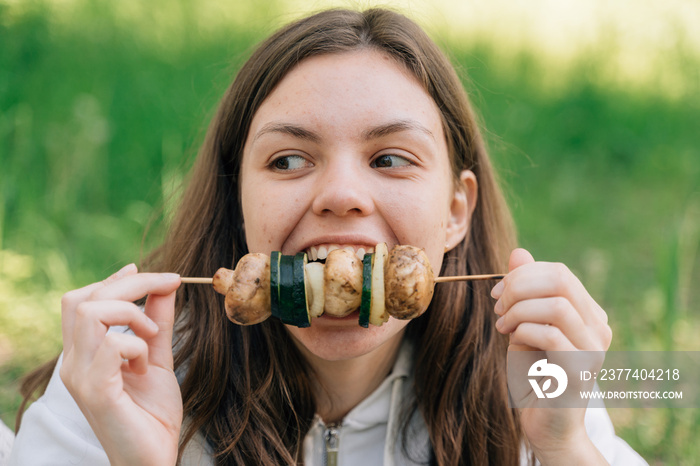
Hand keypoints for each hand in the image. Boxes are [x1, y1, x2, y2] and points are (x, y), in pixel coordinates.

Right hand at [59, 264, 182, 465]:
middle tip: (167, 286)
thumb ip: (159, 324)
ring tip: (152, 337)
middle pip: (85, 297)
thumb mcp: (159, 359)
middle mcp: (73, 362)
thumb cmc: (153, 414)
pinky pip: (111, 344)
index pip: (80, 300)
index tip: (149, 273)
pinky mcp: (95, 391)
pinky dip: (136, 344)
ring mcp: (80, 377)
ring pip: (92, 312)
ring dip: (132, 313)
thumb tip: (166, 286)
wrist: (154, 458)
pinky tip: (146, 366)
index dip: (113, 279)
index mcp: (84, 353)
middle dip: (131, 283)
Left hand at [491, 249, 611, 464]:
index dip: (522, 275)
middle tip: (497, 306)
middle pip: (560, 280)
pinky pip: (549, 336)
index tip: (497, 292)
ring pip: (556, 305)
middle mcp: (598, 329)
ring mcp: (593, 351)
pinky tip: (511, 340)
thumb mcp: (525, 325)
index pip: (559, 273)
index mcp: (589, 314)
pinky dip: (522, 331)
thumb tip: (518, 252)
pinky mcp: (579, 373)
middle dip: (519, 286)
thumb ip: (525, 292)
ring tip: (503, 326)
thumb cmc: (534, 374)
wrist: (545, 425)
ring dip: (518, 310)